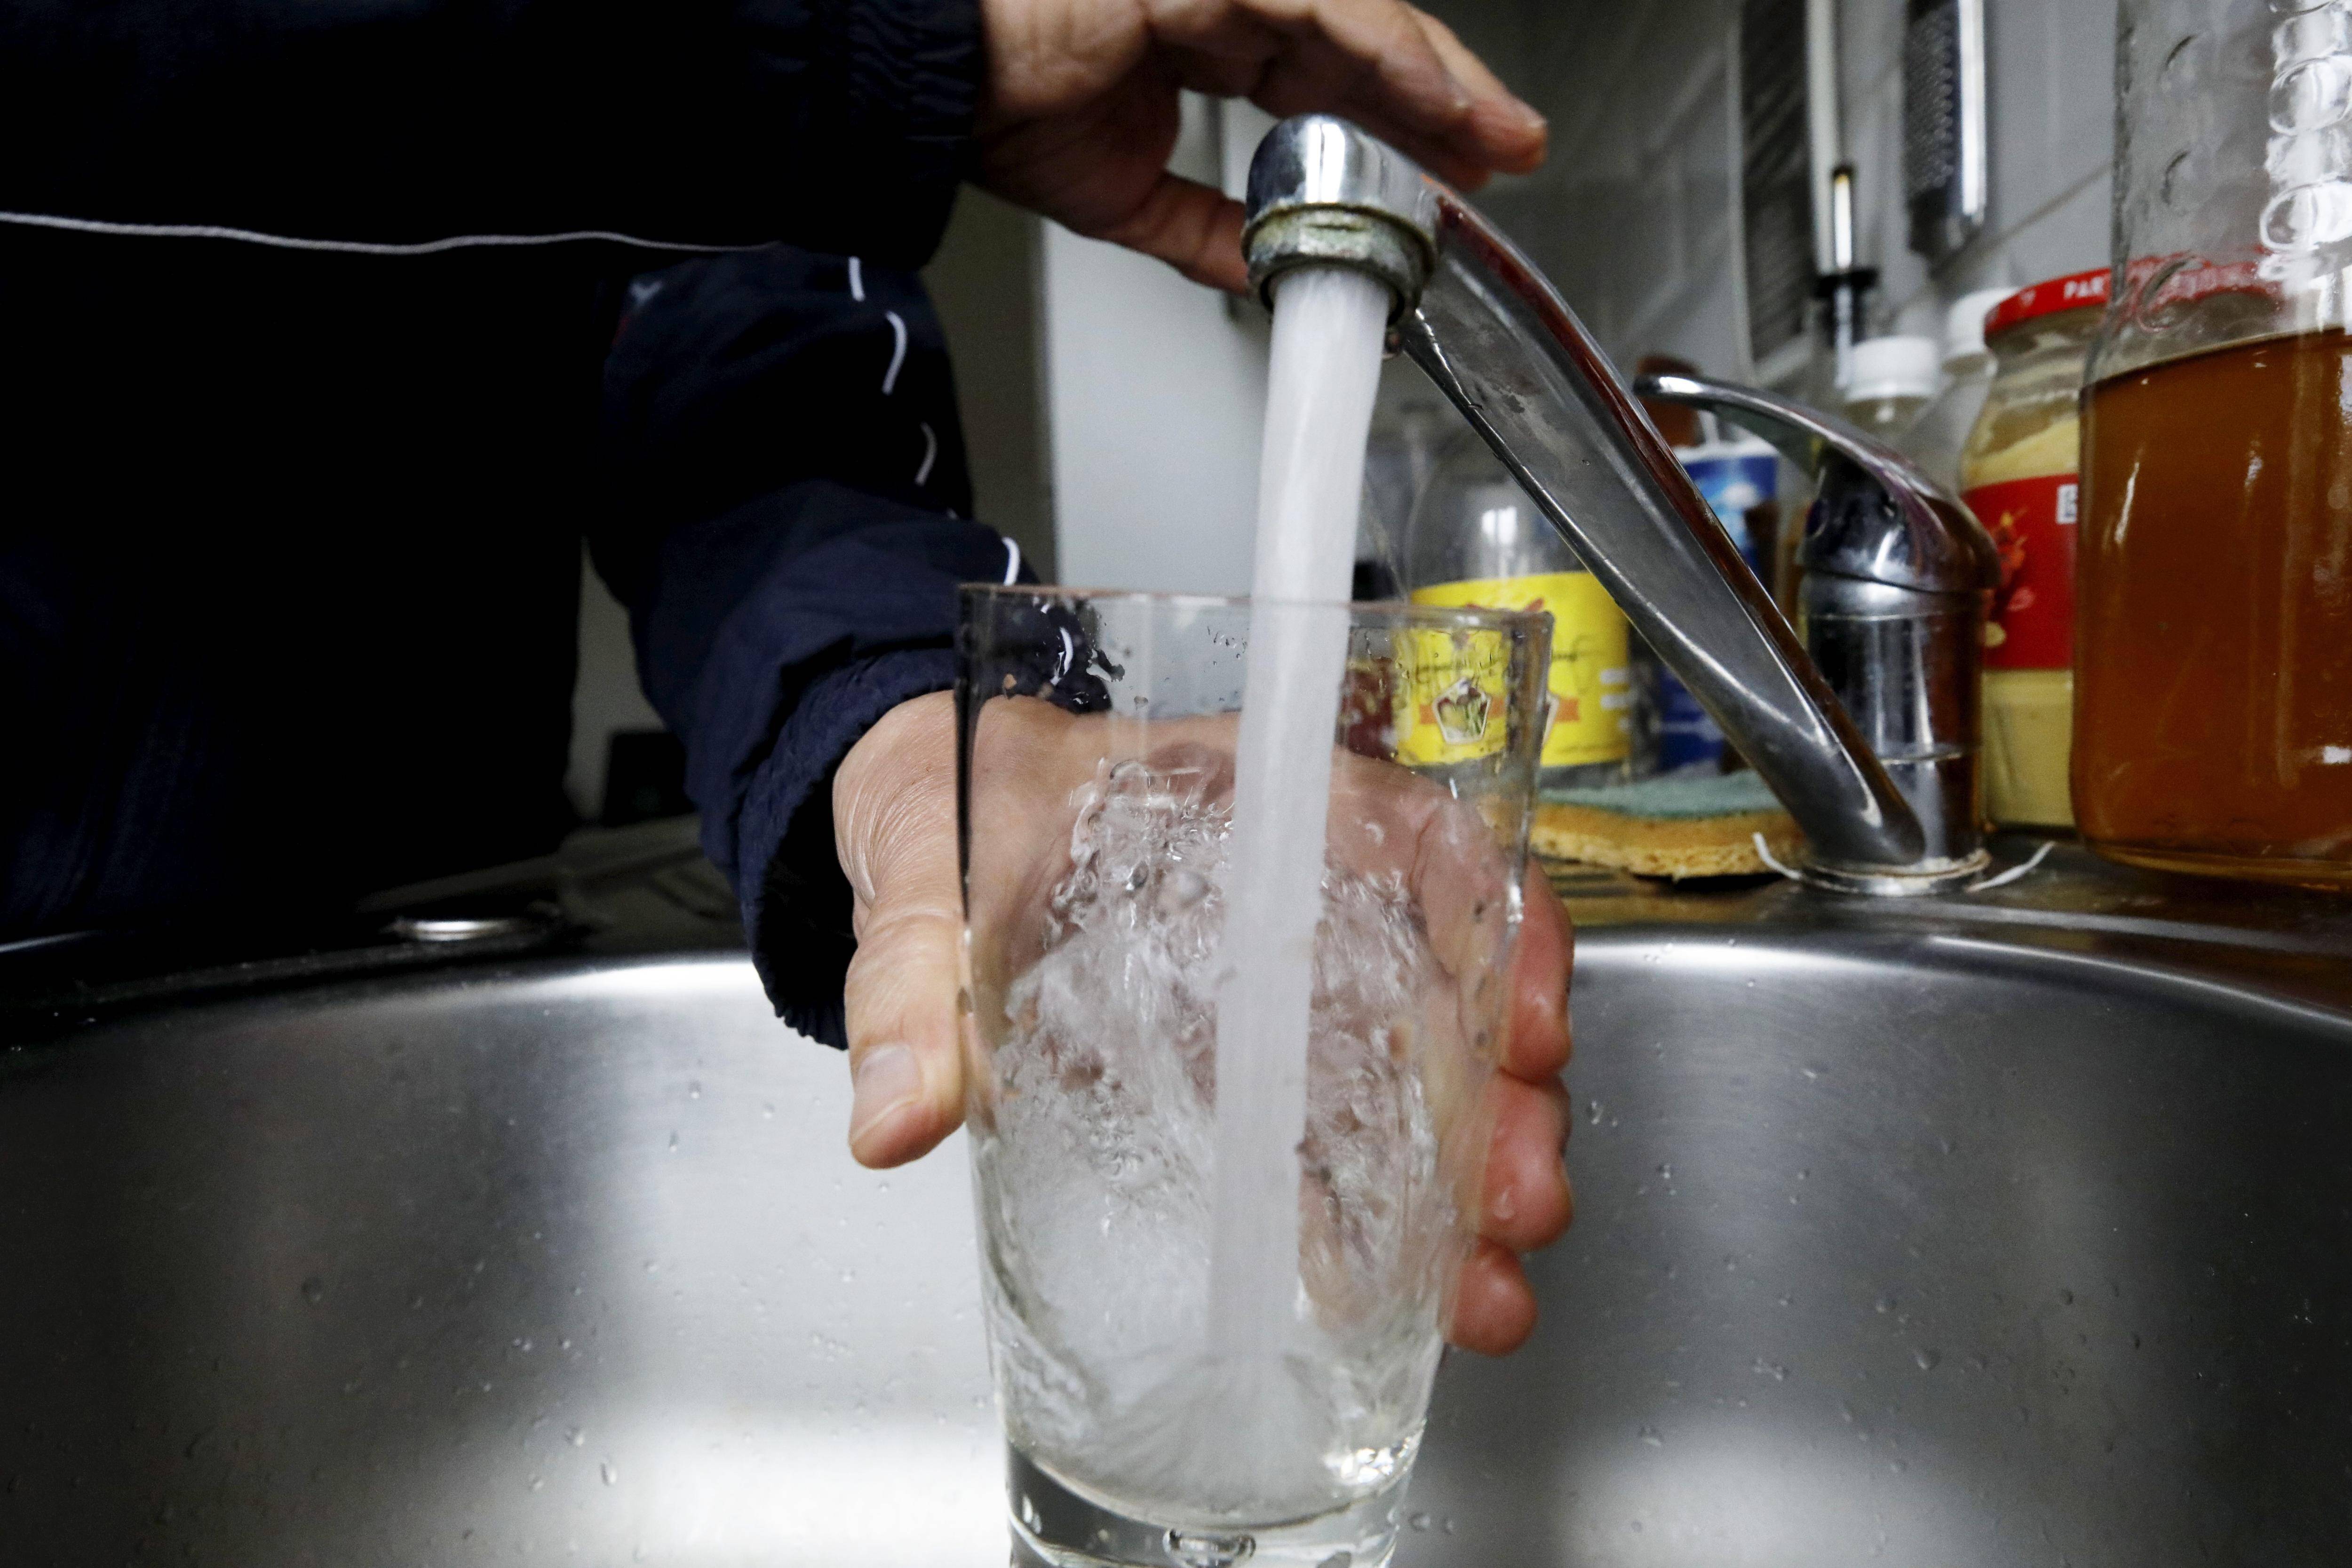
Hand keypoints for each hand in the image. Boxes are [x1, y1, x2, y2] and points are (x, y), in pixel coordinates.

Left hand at [833, 689, 1572, 1354]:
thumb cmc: (949, 806)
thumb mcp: (921, 869)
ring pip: (1418, 1064)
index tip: (1528, 1013)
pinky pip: (1346, 1126)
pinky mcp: (1247, 1059)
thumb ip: (912, 977)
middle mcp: (1288, 886)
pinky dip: (1395, 1204)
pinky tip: (1426, 1281)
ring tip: (1490, 1274)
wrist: (917, 817)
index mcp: (1238, 801)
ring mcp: (1276, 978)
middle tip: (1521, 1193)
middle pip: (1443, 976)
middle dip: (1500, 1094)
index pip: (1411, 839)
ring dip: (1473, 1168)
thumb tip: (898, 1112)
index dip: (1494, 923)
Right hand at [974, 0, 1547, 291]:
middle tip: (1510, 152)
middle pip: (1364, 48)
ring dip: (1435, 80)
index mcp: (1209, 43)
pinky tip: (1428, 98)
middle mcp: (1225, 2)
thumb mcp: (1131, 201)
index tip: (1453, 175)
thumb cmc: (1002, 111)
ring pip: (1359, 22)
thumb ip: (1208, 230)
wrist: (931, 85)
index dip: (1398, 126)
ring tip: (1495, 135)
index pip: (1331, 80)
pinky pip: (1319, 10)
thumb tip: (1265, 269)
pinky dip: (1382, 56)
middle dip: (1443, 104)